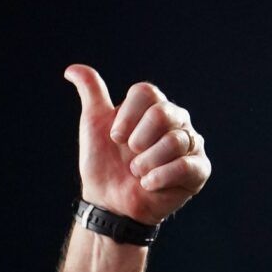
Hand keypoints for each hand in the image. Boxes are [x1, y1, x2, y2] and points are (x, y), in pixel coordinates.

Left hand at [65, 65, 210, 225]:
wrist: (108, 202)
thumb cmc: (104, 163)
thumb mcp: (93, 124)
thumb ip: (91, 93)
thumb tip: (72, 69)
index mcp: (154, 107)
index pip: (146, 93)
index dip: (126, 117)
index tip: (115, 137)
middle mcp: (177, 121)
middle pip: (162, 113)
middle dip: (137, 140)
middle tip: (129, 156)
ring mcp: (191, 144)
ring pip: (174, 141)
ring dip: (145, 163)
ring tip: (137, 172)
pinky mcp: (199, 170)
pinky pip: (186, 166)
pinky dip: (159, 178)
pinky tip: (148, 184)